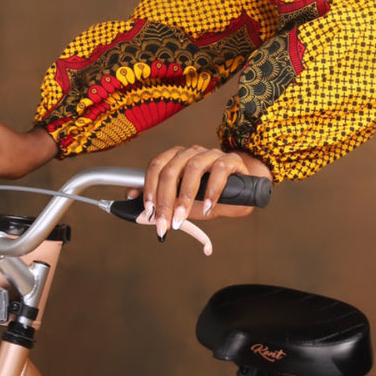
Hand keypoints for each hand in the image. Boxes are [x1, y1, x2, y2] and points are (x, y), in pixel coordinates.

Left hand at [139, 144, 272, 239]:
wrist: (242, 191)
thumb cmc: (208, 196)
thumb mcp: (182, 202)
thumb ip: (161, 200)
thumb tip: (133, 200)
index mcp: (176, 158)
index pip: (156, 167)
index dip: (149, 188)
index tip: (149, 211)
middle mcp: (191, 152)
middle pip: (171, 170)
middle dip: (165, 201)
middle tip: (164, 223)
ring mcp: (211, 154)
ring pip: (193, 169)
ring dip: (185, 197)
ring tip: (182, 217)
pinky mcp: (230, 160)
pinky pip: (219, 170)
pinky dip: (212, 191)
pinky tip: (209, 207)